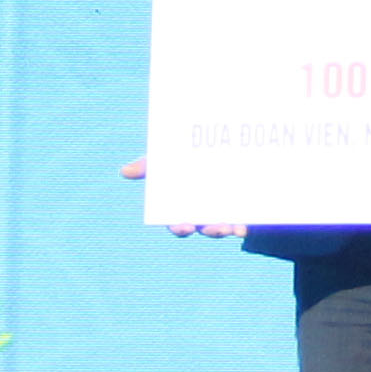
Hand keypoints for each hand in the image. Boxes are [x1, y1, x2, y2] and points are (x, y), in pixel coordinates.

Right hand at [119, 155, 242, 238]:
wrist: (216, 141)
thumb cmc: (183, 155)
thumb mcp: (166, 158)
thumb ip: (148, 165)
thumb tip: (123, 171)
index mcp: (182, 207)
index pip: (179, 224)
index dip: (180, 228)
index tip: (186, 227)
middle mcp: (202, 213)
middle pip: (205, 228)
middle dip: (212, 230)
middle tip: (219, 228)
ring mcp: (222, 211)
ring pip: (224, 226)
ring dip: (228, 229)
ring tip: (234, 228)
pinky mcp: (241, 206)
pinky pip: (242, 219)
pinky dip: (244, 223)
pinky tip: (246, 224)